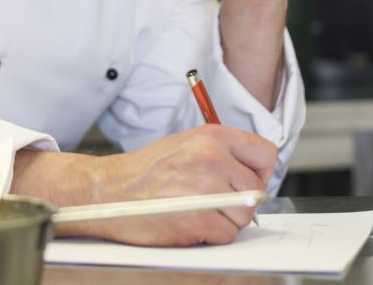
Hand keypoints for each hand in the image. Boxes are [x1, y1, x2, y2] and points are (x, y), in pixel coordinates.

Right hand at [20, 126, 276, 245]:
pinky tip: (189, 223)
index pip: (265, 154)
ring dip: (225, 221)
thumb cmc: (141, 171)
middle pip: (256, 191)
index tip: (245, 181)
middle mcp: (214, 159)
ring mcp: (207, 190)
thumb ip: (220, 153)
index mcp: (213, 137)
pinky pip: (227, 235)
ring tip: (197, 211)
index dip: (258, 172)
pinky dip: (211, 236)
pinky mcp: (199, 219)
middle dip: (239, 202)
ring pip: (245, 217)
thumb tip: (249, 172)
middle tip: (212, 202)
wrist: (107, 191)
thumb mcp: (184, 144)